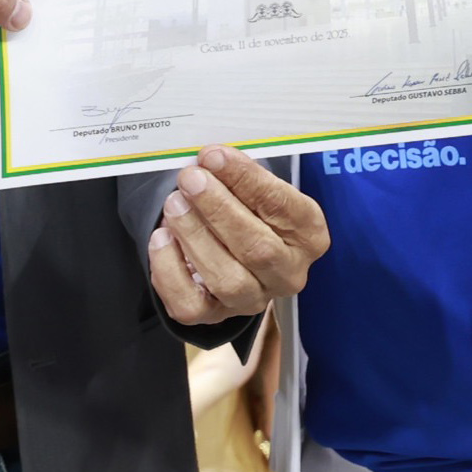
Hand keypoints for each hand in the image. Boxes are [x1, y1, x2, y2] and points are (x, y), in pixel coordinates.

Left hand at [147, 145, 329, 325]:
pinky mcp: (215, 316)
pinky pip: (191, 304)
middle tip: (190, 179)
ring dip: (195, 236)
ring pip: (226, 278)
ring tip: (174, 204)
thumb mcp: (255, 187)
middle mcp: (288, 273)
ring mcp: (253, 299)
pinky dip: (170, 270)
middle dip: (218, 209)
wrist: (232, 250)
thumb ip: (238, 175)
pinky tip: (162, 238)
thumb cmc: (248, 209)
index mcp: (309, 235)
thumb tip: (208, 160)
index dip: (247, 180)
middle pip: (258, 248)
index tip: (214, 156)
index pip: (283, 206)